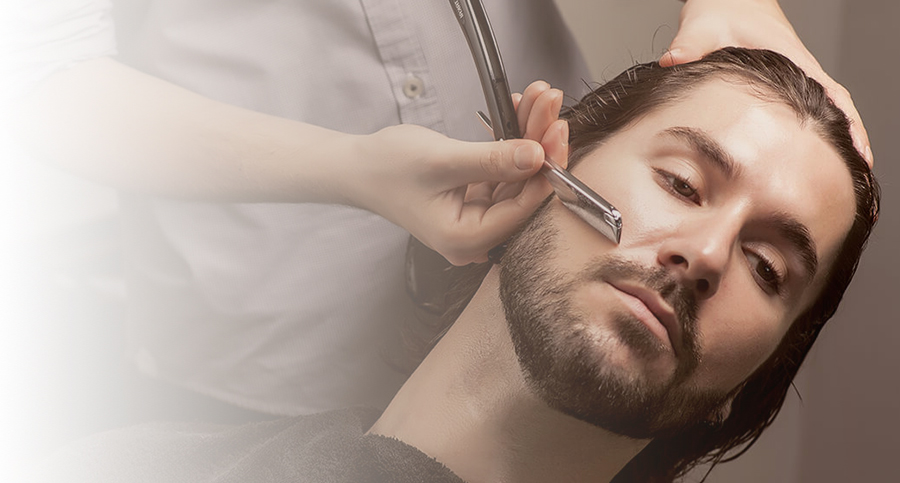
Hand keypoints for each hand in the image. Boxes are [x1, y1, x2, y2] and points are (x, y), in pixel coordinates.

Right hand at [347, 82, 567, 264]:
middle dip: (540, 144)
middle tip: (551, 106)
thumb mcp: (442, 160)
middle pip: (524, 191)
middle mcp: (476, 235)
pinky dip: (512, 142)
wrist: (357, 168)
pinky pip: (504, 171)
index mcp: (465, 239)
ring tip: (540, 99)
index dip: (546, 171)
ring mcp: (477, 218)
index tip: (557, 133)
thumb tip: (538, 156)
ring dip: (529, 136)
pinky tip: (520, 112)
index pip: (522, 209)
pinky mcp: (476, 200)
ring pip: (518, 177)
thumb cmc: (387, 168)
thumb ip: (492, 160)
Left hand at [662, 0, 872, 166]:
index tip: (855, 147)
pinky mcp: (785, 84)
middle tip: (857, 171)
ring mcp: (796, 76)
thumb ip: (688, 46)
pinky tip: (817, 151)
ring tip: (846, 169)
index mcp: (789, 57)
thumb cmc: (722, 11)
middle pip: (838, 106)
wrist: (728, 0)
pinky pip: (812, 107)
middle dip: (851, 136)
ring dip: (840, 135)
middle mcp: (800, 68)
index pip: (829, 92)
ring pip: (828, 109)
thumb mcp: (703, 27)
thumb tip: (673, 60)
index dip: (845, 120)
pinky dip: (823, 127)